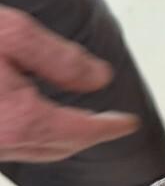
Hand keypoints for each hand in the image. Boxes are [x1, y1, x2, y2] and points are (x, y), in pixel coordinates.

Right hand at [0, 6, 139, 161]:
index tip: (130, 123)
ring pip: (34, 151)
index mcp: (20, 119)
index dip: (110, 127)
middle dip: (88, 135)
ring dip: (62, 139)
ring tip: (82, 121)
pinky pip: (12, 147)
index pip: (80, 132)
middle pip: (58, 148)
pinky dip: (35, 137)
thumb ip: (62, 60)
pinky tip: (38, 120)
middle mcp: (0, 142)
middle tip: (112, 123)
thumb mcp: (14, 35)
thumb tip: (101, 78)